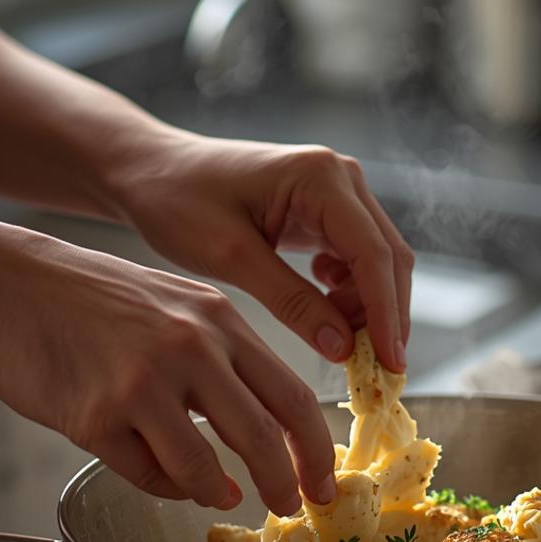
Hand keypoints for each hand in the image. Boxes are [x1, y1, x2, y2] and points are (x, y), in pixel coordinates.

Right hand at [0, 231, 337, 514]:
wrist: (0, 286)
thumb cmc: (89, 300)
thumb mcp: (174, 308)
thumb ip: (220, 364)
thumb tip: (253, 442)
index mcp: (218, 319)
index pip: (293, 395)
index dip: (316, 449)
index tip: (324, 481)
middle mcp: (189, 349)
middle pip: (262, 439)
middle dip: (285, 485)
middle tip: (290, 509)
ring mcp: (142, 384)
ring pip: (204, 471)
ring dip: (218, 493)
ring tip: (220, 496)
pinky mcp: (96, 418)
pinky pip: (147, 475)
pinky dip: (162, 484)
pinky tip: (160, 472)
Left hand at [103, 131, 413, 370]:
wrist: (150, 170)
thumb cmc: (177, 201)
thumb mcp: (232, 257)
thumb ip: (292, 302)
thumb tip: (344, 348)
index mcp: (320, 177)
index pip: (374, 255)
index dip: (387, 314)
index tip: (390, 364)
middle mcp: (341, 177)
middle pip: (388, 258)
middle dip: (385, 316)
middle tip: (376, 372)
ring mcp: (337, 191)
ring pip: (378, 261)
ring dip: (368, 307)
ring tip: (338, 342)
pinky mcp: (326, 208)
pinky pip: (357, 258)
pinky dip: (350, 293)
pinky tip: (321, 308)